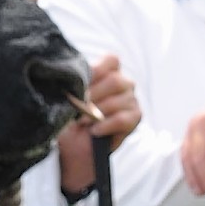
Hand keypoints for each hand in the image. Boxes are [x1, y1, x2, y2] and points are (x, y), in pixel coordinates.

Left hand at [56, 54, 139, 196]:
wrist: (75, 144)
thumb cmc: (70, 116)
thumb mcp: (69, 96)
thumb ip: (75, 84)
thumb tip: (70, 80)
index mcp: (108, 72)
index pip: (112, 60)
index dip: (96, 71)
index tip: (79, 84)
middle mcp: (123, 83)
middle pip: (115, 80)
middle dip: (92, 95)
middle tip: (76, 107)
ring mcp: (131, 100)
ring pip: (118, 100)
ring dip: (96, 112)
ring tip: (81, 121)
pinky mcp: (135, 118)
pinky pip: (123, 119)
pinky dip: (106, 125)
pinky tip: (94, 130)